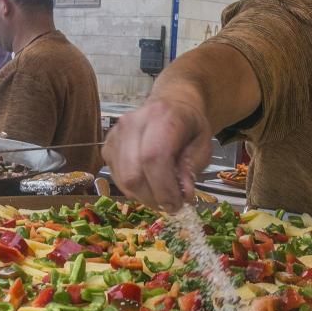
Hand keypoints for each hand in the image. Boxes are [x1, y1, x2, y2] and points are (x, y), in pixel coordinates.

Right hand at [102, 96, 212, 211]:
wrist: (171, 105)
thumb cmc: (189, 126)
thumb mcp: (203, 144)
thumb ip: (192, 168)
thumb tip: (182, 195)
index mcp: (162, 116)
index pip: (154, 157)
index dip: (164, 188)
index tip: (177, 205)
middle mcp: (133, 122)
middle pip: (134, 174)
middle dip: (154, 198)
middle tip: (171, 205)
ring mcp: (116, 135)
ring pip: (123, 180)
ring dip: (144, 197)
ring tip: (162, 195)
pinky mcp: (107, 147)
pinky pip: (117, 179)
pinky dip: (134, 190)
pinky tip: (149, 184)